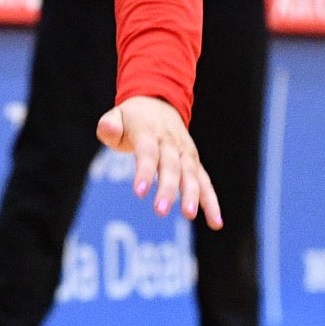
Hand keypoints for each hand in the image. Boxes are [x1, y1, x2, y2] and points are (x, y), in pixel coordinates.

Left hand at [98, 95, 221, 227]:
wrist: (159, 103)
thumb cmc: (132, 119)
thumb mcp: (117, 116)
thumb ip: (109, 125)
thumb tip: (109, 130)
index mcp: (149, 131)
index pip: (148, 152)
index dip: (145, 171)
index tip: (139, 193)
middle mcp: (170, 142)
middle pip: (171, 166)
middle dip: (167, 189)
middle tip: (160, 211)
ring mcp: (185, 152)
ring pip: (191, 174)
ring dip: (192, 195)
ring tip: (189, 215)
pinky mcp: (194, 162)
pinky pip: (205, 182)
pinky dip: (211, 202)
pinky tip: (215, 222)